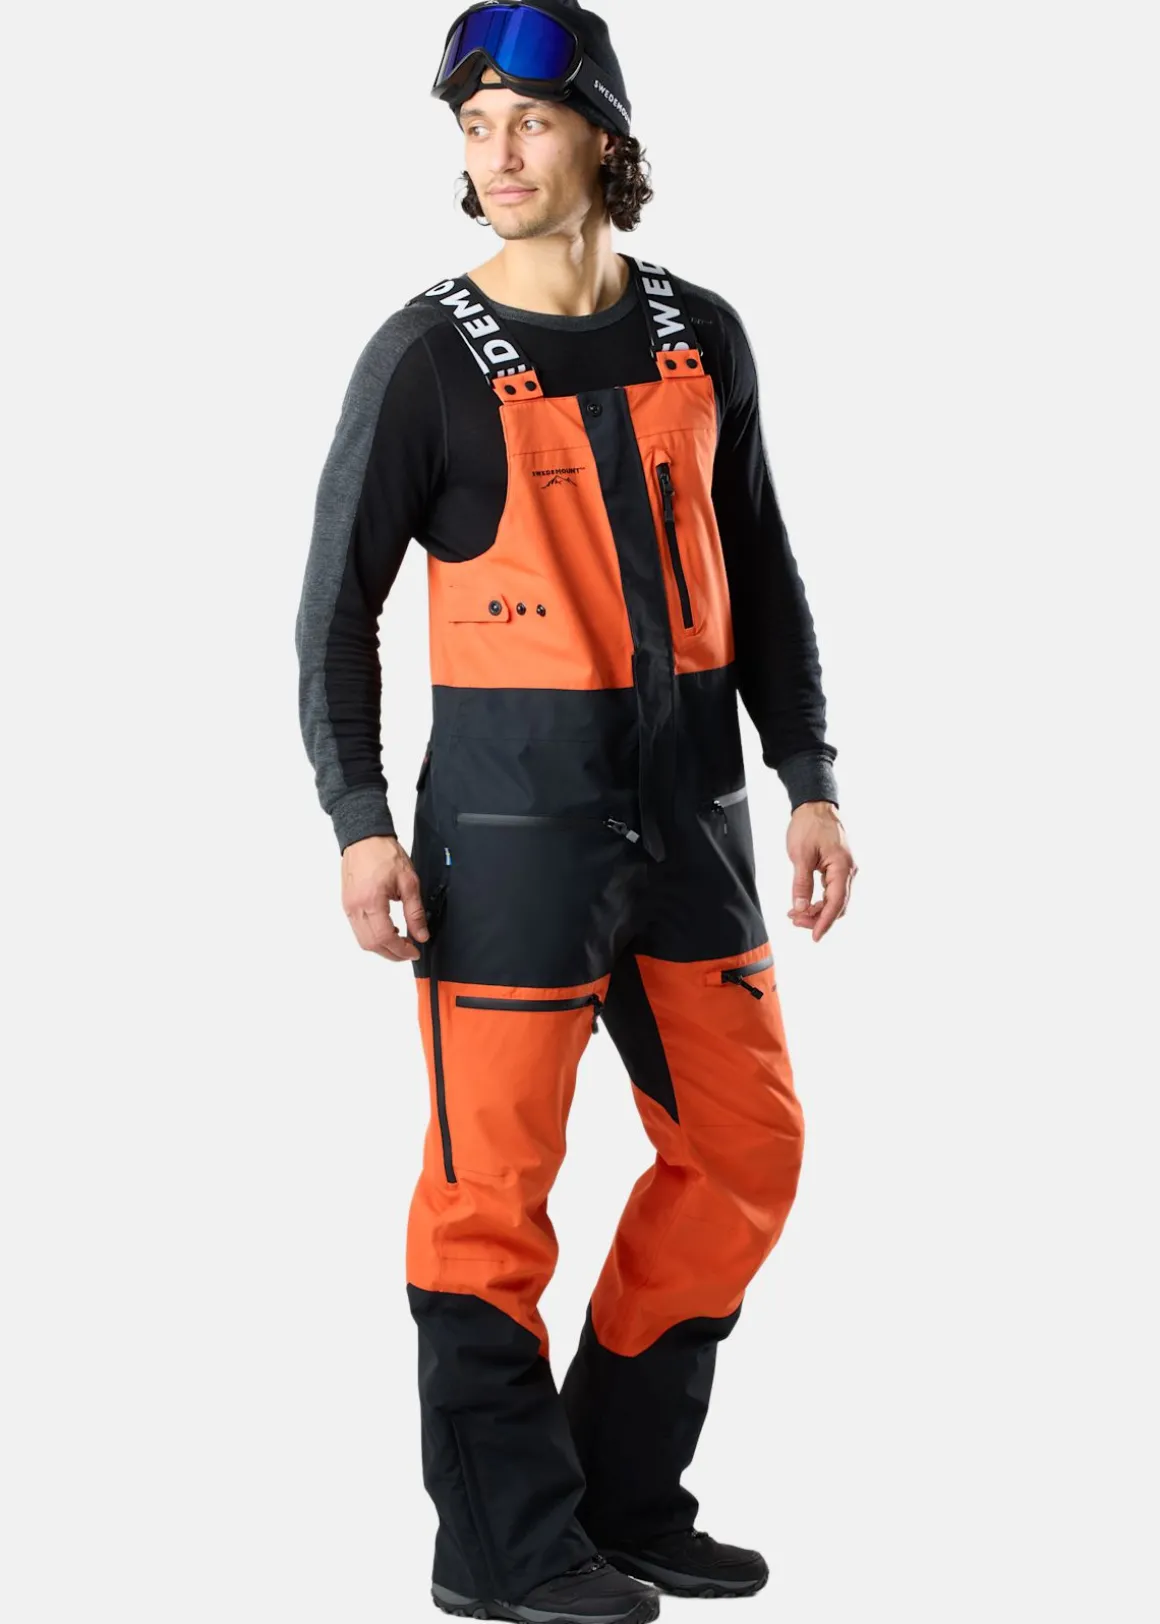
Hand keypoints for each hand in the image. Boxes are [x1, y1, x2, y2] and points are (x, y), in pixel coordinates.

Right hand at [341, 835, 429, 960]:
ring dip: (382, 946)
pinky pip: (358, 930)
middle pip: (371, 945)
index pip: (384, 938)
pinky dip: (373, 936)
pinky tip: (387, 929)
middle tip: (409, 950)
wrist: (364, 838)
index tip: (414, 951)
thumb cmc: (384, 853)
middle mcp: (355, 908)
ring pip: (363, 941)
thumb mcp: (409, 882)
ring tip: (400, 940)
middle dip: (392, 953)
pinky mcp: (347, 905)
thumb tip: (421, 934)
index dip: (401, 950)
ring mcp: (348, 907)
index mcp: (371, 901)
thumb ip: (415, 912)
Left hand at [786, 802, 856, 941]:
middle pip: (838, 905)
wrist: (815, 805)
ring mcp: (846, 869)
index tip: (814, 937)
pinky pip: (833, 891)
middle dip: (817, 918)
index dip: (825, 922)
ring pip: (835, 900)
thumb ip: (801, 883)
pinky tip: (803, 903)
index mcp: (842, 867)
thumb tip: (800, 908)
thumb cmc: (809, 825)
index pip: (836, 903)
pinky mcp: (839, 868)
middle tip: (794, 921)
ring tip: (795, 914)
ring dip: (817, 910)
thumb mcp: (800, 855)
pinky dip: (819, 900)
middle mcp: (849, 871)